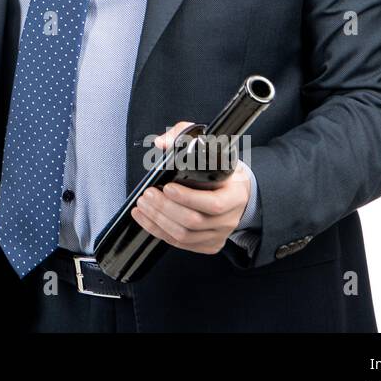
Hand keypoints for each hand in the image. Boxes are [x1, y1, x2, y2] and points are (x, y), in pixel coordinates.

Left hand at [131, 120, 251, 253]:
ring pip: (184, 236)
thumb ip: (183, 136)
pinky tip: (145, 218)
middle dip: (164, 208)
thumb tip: (161, 143)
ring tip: (143, 205)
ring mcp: (219, 234)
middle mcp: (230, 218)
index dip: (188, 198)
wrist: (237, 190)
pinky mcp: (208, 244)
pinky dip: (158, 231)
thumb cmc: (221, 167)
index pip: (214, 203)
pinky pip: (181, 244)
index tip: (167, 186)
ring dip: (158, 220)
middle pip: (194, 222)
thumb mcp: (209, 146)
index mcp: (236, 194)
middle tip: (147, 194)